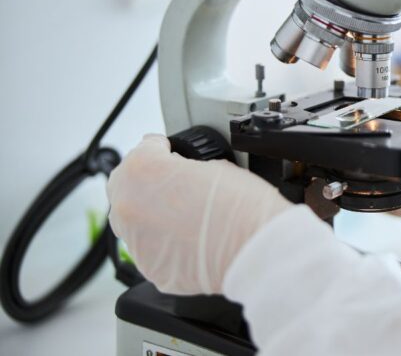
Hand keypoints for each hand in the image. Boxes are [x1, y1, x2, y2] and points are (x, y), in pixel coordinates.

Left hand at [106, 134, 290, 294]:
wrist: (256, 248)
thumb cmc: (242, 205)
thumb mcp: (214, 165)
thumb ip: (183, 168)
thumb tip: (181, 176)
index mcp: (142, 169)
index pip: (145, 149)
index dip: (163, 150)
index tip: (170, 154)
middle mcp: (128, 205)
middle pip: (127, 186)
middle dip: (148, 183)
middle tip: (175, 186)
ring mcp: (135, 241)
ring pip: (136, 222)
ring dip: (154, 215)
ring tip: (188, 217)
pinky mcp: (150, 269)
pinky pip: (152, 250)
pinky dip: (167, 244)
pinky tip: (192, 239)